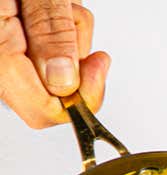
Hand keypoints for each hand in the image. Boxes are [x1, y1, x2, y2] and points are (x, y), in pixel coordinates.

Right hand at [0, 0, 108, 127]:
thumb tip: (64, 81)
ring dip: (70, 39)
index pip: (40, 110)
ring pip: (52, 73)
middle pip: (48, 95)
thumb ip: (50, 33)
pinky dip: (60, 30)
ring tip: (59, 5)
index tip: (97, 67)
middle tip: (72, 20)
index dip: (76, 99)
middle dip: (73, 61)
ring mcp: (4, 50)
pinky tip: (50, 7)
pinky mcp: (14, 41)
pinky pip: (46, 54)